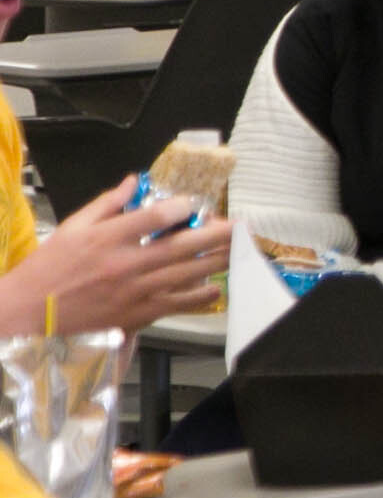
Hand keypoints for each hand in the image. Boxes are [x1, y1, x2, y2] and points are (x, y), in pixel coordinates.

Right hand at [1, 182, 230, 332]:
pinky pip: (177, 303)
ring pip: (186, 274)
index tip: (195, 203)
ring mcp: (134, 291)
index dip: (182, 207)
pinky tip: (214, 287)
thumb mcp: (71, 227)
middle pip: (181, 245)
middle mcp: (125, 264)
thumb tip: (134, 181)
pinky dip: (199, 296)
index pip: (155, 217)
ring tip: (238, 250)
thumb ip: (107, 203)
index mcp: (107, 238)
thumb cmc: (48, 268)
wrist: (27, 314)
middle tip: (239, 227)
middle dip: (216, 234)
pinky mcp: (136, 315)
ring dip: (216, 261)